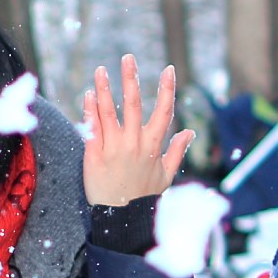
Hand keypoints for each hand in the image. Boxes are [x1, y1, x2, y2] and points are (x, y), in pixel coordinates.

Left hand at [82, 56, 192, 205]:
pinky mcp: (94, 156)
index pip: (164, 112)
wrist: (121, 220)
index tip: (169, 69)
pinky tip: (87, 95)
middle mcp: (134, 144)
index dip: (167, 89)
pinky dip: (89, 111)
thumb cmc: (144, 198)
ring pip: (108, 112)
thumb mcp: (166, 176)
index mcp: (153, 146)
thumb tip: (190, 131)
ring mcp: (113, 149)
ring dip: (104, 88)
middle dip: (131, 78)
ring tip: (101, 70)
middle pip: (133, 104)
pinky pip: (91, 128)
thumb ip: (177, 151)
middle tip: (127, 57)